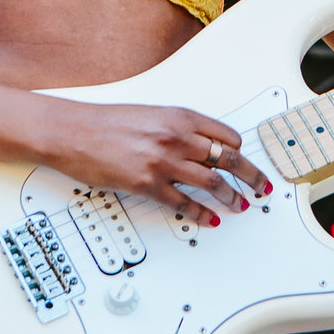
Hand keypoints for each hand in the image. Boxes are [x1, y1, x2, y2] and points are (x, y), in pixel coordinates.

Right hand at [42, 102, 271, 216]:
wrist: (72, 131)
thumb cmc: (105, 122)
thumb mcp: (150, 114)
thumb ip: (177, 128)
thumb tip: (200, 145)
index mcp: (179, 116)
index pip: (225, 135)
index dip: (240, 152)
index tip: (246, 161)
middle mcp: (176, 137)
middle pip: (228, 159)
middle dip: (251, 175)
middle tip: (261, 186)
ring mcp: (162, 162)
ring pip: (212, 182)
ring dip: (231, 197)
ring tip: (240, 205)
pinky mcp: (147, 184)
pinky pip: (183, 203)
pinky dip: (201, 213)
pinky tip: (209, 219)